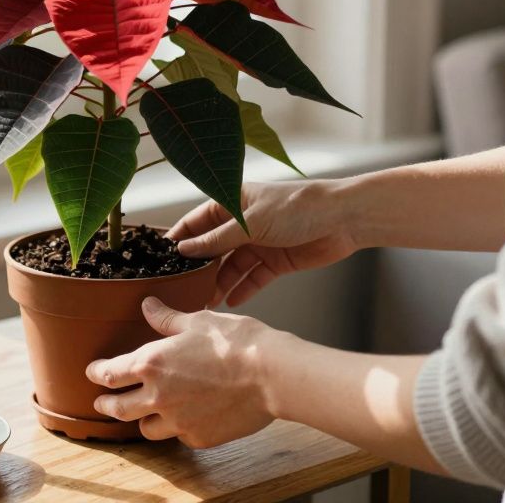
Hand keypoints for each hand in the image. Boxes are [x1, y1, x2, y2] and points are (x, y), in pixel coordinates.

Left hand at [85, 297, 284, 447]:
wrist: (271, 375)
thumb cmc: (237, 342)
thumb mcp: (197, 321)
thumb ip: (166, 319)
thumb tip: (147, 306)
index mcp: (151, 363)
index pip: (110, 373)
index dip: (97, 373)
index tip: (92, 372)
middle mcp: (158, 396)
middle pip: (118, 408)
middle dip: (106, 404)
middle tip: (102, 402)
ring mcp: (178, 421)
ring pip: (146, 428)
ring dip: (141, 420)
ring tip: (144, 413)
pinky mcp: (199, 437)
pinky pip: (179, 436)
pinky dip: (177, 428)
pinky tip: (185, 417)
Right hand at [168, 180, 359, 306]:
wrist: (343, 219)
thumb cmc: (297, 207)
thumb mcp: (250, 223)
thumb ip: (217, 239)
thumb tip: (185, 250)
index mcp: (233, 202)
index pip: (197, 221)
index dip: (180, 239)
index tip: (161, 259)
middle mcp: (243, 223)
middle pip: (213, 248)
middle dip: (199, 268)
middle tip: (182, 289)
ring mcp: (260, 243)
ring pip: (232, 267)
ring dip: (220, 283)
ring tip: (206, 302)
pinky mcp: (277, 261)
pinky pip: (254, 278)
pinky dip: (243, 289)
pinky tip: (230, 301)